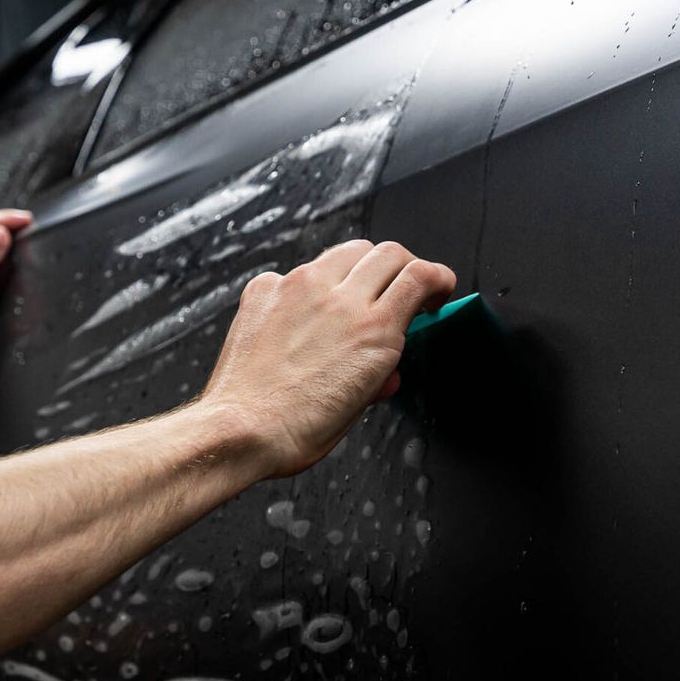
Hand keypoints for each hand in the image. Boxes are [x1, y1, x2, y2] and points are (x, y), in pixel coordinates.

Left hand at [201, 240, 455, 477]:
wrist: (242, 429)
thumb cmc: (297, 429)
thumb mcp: (359, 405)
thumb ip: (380, 374)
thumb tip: (386, 368)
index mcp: (374, 330)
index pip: (420, 276)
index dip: (437, 277)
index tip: (437, 286)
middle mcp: (340, 299)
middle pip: (388, 253)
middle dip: (403, 267)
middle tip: (401, 287)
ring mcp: (299, 288)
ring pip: (345, 251)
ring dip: (360, 266)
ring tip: (355, 292)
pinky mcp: (265, 289)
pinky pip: (297, 271)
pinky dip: (309, 285)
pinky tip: (305, 311)